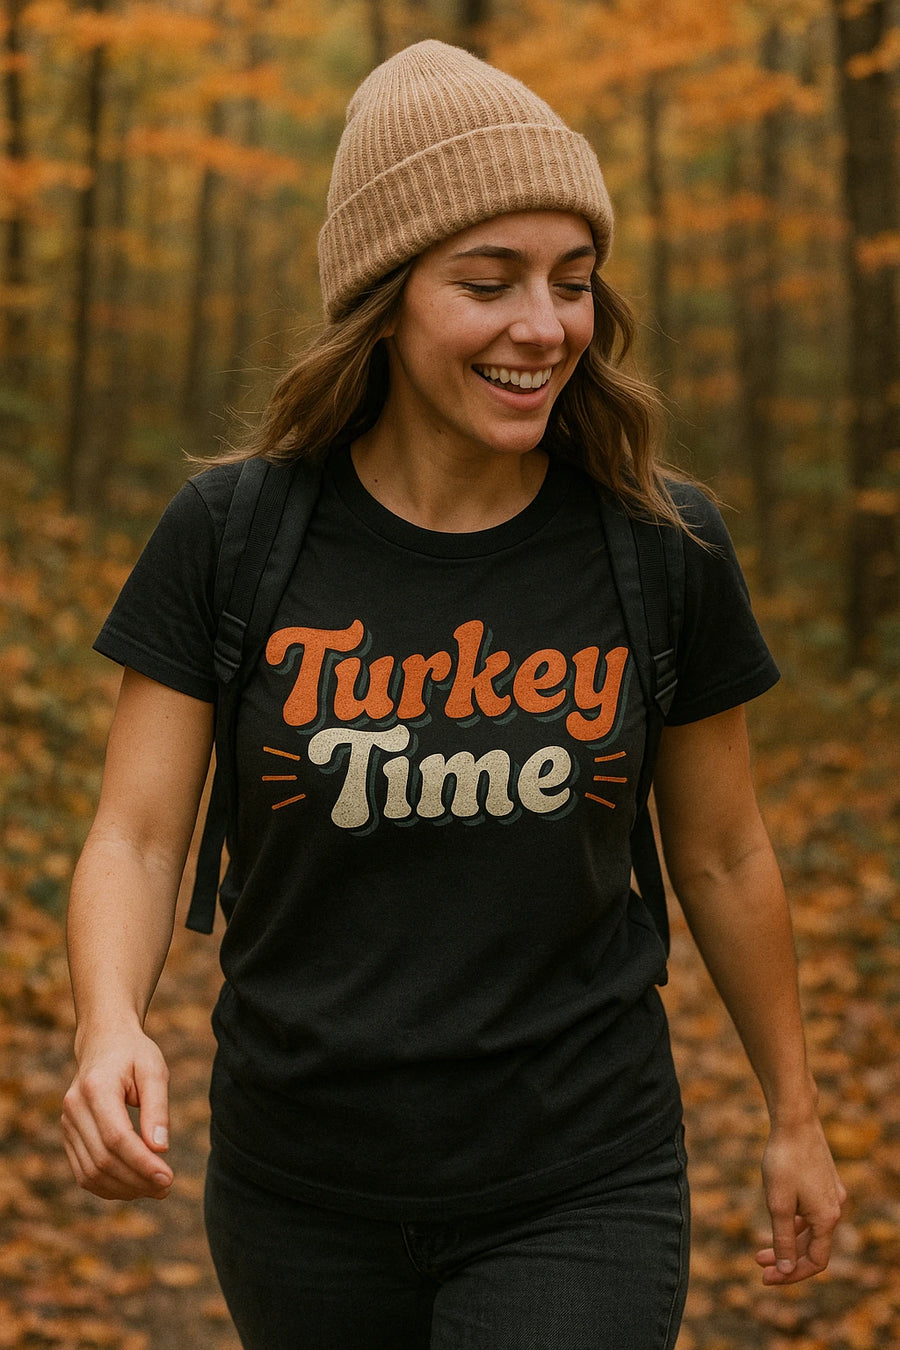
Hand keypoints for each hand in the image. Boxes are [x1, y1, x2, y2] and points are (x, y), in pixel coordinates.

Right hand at [62, 1026, 173, 1200]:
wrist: (104, 1042)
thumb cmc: (134, 1054)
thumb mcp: (154, 1070)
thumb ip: (157, 1108)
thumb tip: (160, 1149)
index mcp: (96, 1088)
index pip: (116, 1137)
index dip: (141, 1163)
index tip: (168, 1177)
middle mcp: (74, 1108)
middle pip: (103, 1159)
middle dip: (136, 1180)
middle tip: (166, 1187)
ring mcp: (67, 1124)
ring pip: (90, 1173)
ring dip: (123, 1189)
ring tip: (155, 1189)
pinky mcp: (68, 1136)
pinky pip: (84, 1172)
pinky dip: (108, 1186)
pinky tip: (134, 1186)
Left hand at [756, 1118, 845, 1283]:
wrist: (795, 1120)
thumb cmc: (784, 1160)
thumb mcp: (778, 1204)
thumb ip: (784, 1239)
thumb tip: (786, 1270)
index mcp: (827, 1218)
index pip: (815, 1261)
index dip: (791, 1274)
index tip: (766, 1277)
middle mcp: (835, 1208)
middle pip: (812, 1246)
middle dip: (786, 1259)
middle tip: (759, 1264)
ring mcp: (831, 1193)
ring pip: (811, 1228)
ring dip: (788, 1240)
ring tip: (761, 1248)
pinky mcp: (824, 1180)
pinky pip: (811, 1212)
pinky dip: (795, 1221)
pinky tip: (777, 1218)